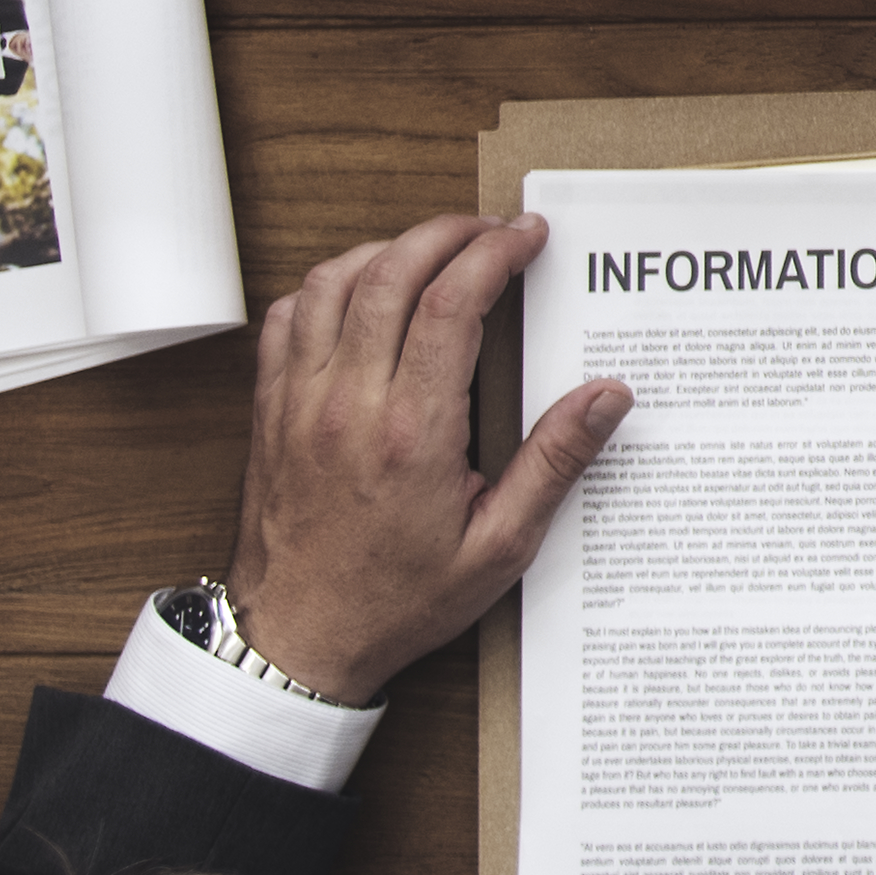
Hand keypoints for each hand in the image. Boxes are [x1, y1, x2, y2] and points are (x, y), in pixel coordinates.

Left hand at [223, 209, 624, 706]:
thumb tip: (606, 397)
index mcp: (412, 432)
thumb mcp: (499, 547)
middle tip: (490, 233)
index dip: (495, 252)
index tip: (527, 237)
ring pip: (333, 283)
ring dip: (387, 250)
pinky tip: (361, 295)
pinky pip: (285, 319)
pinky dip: (326, 288)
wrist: (298, 642)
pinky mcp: (269, 412)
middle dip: (448, 234)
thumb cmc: (395, 601)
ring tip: (433, 254)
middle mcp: (348, 404)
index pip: (451, 302)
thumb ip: (554, 463)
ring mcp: (299, 403)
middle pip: (391, 272)